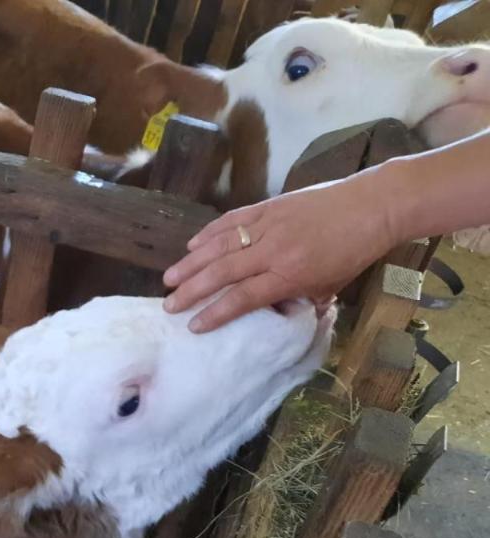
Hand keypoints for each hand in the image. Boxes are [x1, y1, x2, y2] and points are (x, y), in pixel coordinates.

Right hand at [162, 175, 397, 331]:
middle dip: (192, 290)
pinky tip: (192, 244)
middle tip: (169, 305)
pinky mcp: (268, 206)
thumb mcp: (328, 287)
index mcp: (290, 275)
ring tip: (170, 278)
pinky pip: (232, 220)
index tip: (194, 326)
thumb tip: (272, 311)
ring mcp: (268, 226)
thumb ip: (298, 300)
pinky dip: (209, 232)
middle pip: (223, 273)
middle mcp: (273, 251)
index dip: (215, 313)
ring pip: (220, 246)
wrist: (373, 207)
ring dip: (191, 263)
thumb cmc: (353, 253)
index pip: (243, 298)